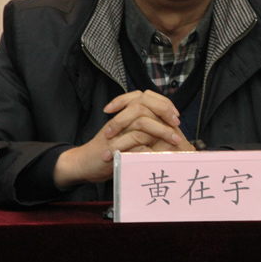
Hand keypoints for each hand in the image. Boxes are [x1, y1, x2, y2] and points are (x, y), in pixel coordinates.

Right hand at [54, 90, 189, 187]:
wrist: (84, 164)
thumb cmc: (108, 151)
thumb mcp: (127, 137)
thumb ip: (143, 130)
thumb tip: (168, 129)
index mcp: (124, 113)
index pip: (146, 97)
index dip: (163, 103)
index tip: (175, 115)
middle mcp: (120, 119)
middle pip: (144, 103)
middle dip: (164, 111)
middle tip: (176, 123)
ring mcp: (115, 132)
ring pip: (142, 121)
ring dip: (161, 130)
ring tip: (174, 140)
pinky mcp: (112, 147)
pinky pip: (133, 142)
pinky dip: (148, 148)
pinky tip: (158, 153)